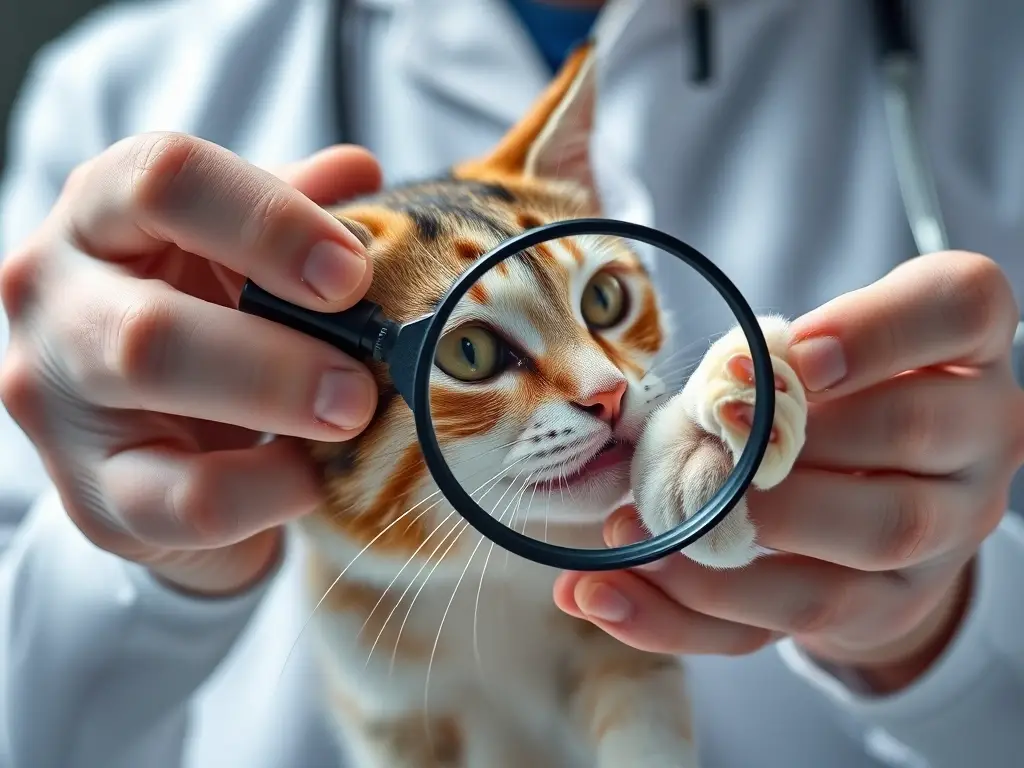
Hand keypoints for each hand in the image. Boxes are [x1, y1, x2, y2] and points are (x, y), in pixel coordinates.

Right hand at [0, 133, 382, 595]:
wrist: (159, 436)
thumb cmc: (209, 314)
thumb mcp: (245, 253)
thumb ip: (295, 211)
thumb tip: (357, 170)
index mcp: (104, 212)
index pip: (166, 180)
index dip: (270, 222)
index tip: (352, 274)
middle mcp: (56, 294)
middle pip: (151, 321)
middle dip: (276, 357)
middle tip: (363, 382)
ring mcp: (57, 400)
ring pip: (148, 397)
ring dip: (270, 406)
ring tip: (350, 419)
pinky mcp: (91, 495)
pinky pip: (182, 503)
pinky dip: (267, 491)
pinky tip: (310, 478)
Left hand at [555, 252, 1023, 691]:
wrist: (882, 496)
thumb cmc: (839, 397)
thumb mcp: (823, 347)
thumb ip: (782, 355)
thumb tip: (717, 384)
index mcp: (964, 346)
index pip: (960, 308)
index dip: (876, 328)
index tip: (794, 353)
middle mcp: (979, 439)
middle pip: (910, 432)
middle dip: (787, 440)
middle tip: (692, 447)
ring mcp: (945, 536)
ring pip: (862, 543)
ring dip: (736, 537)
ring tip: (635, 531)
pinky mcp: (888, 606)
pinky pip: (792, 620)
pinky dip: (686, 616)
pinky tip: (608, 597)